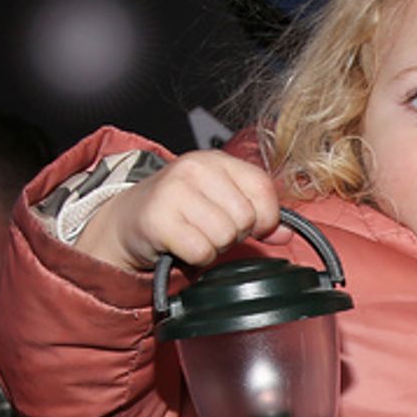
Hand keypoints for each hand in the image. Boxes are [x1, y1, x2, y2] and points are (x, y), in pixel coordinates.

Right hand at [76, 150, 291, 272]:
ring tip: (195, 234)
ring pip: (225, 236)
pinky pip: (201, 251)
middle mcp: (195, 168)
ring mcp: (174, 191)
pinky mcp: (158, 218)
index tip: (248, 224)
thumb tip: (287, 233)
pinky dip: (196, 257)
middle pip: (246, 218)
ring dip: (214, 246)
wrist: (129, 219)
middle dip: (234, 233)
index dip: (264, 218)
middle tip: (209, 228)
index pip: (264, 190)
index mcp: (217, 160)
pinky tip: (182, 245)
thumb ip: (260, 214)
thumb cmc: (181, 210)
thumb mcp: (222, 201)